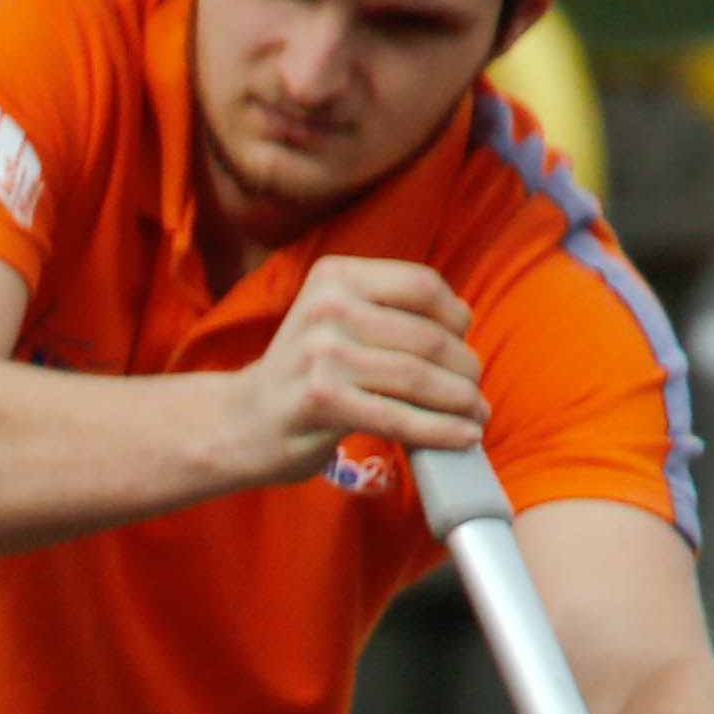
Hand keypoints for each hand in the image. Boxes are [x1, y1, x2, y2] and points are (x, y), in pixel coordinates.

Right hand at [233, 256, 483, 486]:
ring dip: (460, 400)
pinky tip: (462, 437)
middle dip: (464, 368)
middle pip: (426, 336)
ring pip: (417, 377)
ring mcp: (321, 354)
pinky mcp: (321, 401)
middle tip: (473, 391)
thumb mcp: (333, 321)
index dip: (455, 316)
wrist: (237, 423)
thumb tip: (463, 326)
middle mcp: (328, 308)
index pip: (421, 285)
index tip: (463, 341)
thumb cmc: (301, 376)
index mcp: (335, 276)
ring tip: (476, 415)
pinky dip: (440, 430)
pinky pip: (398, 417)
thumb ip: (385, 312)